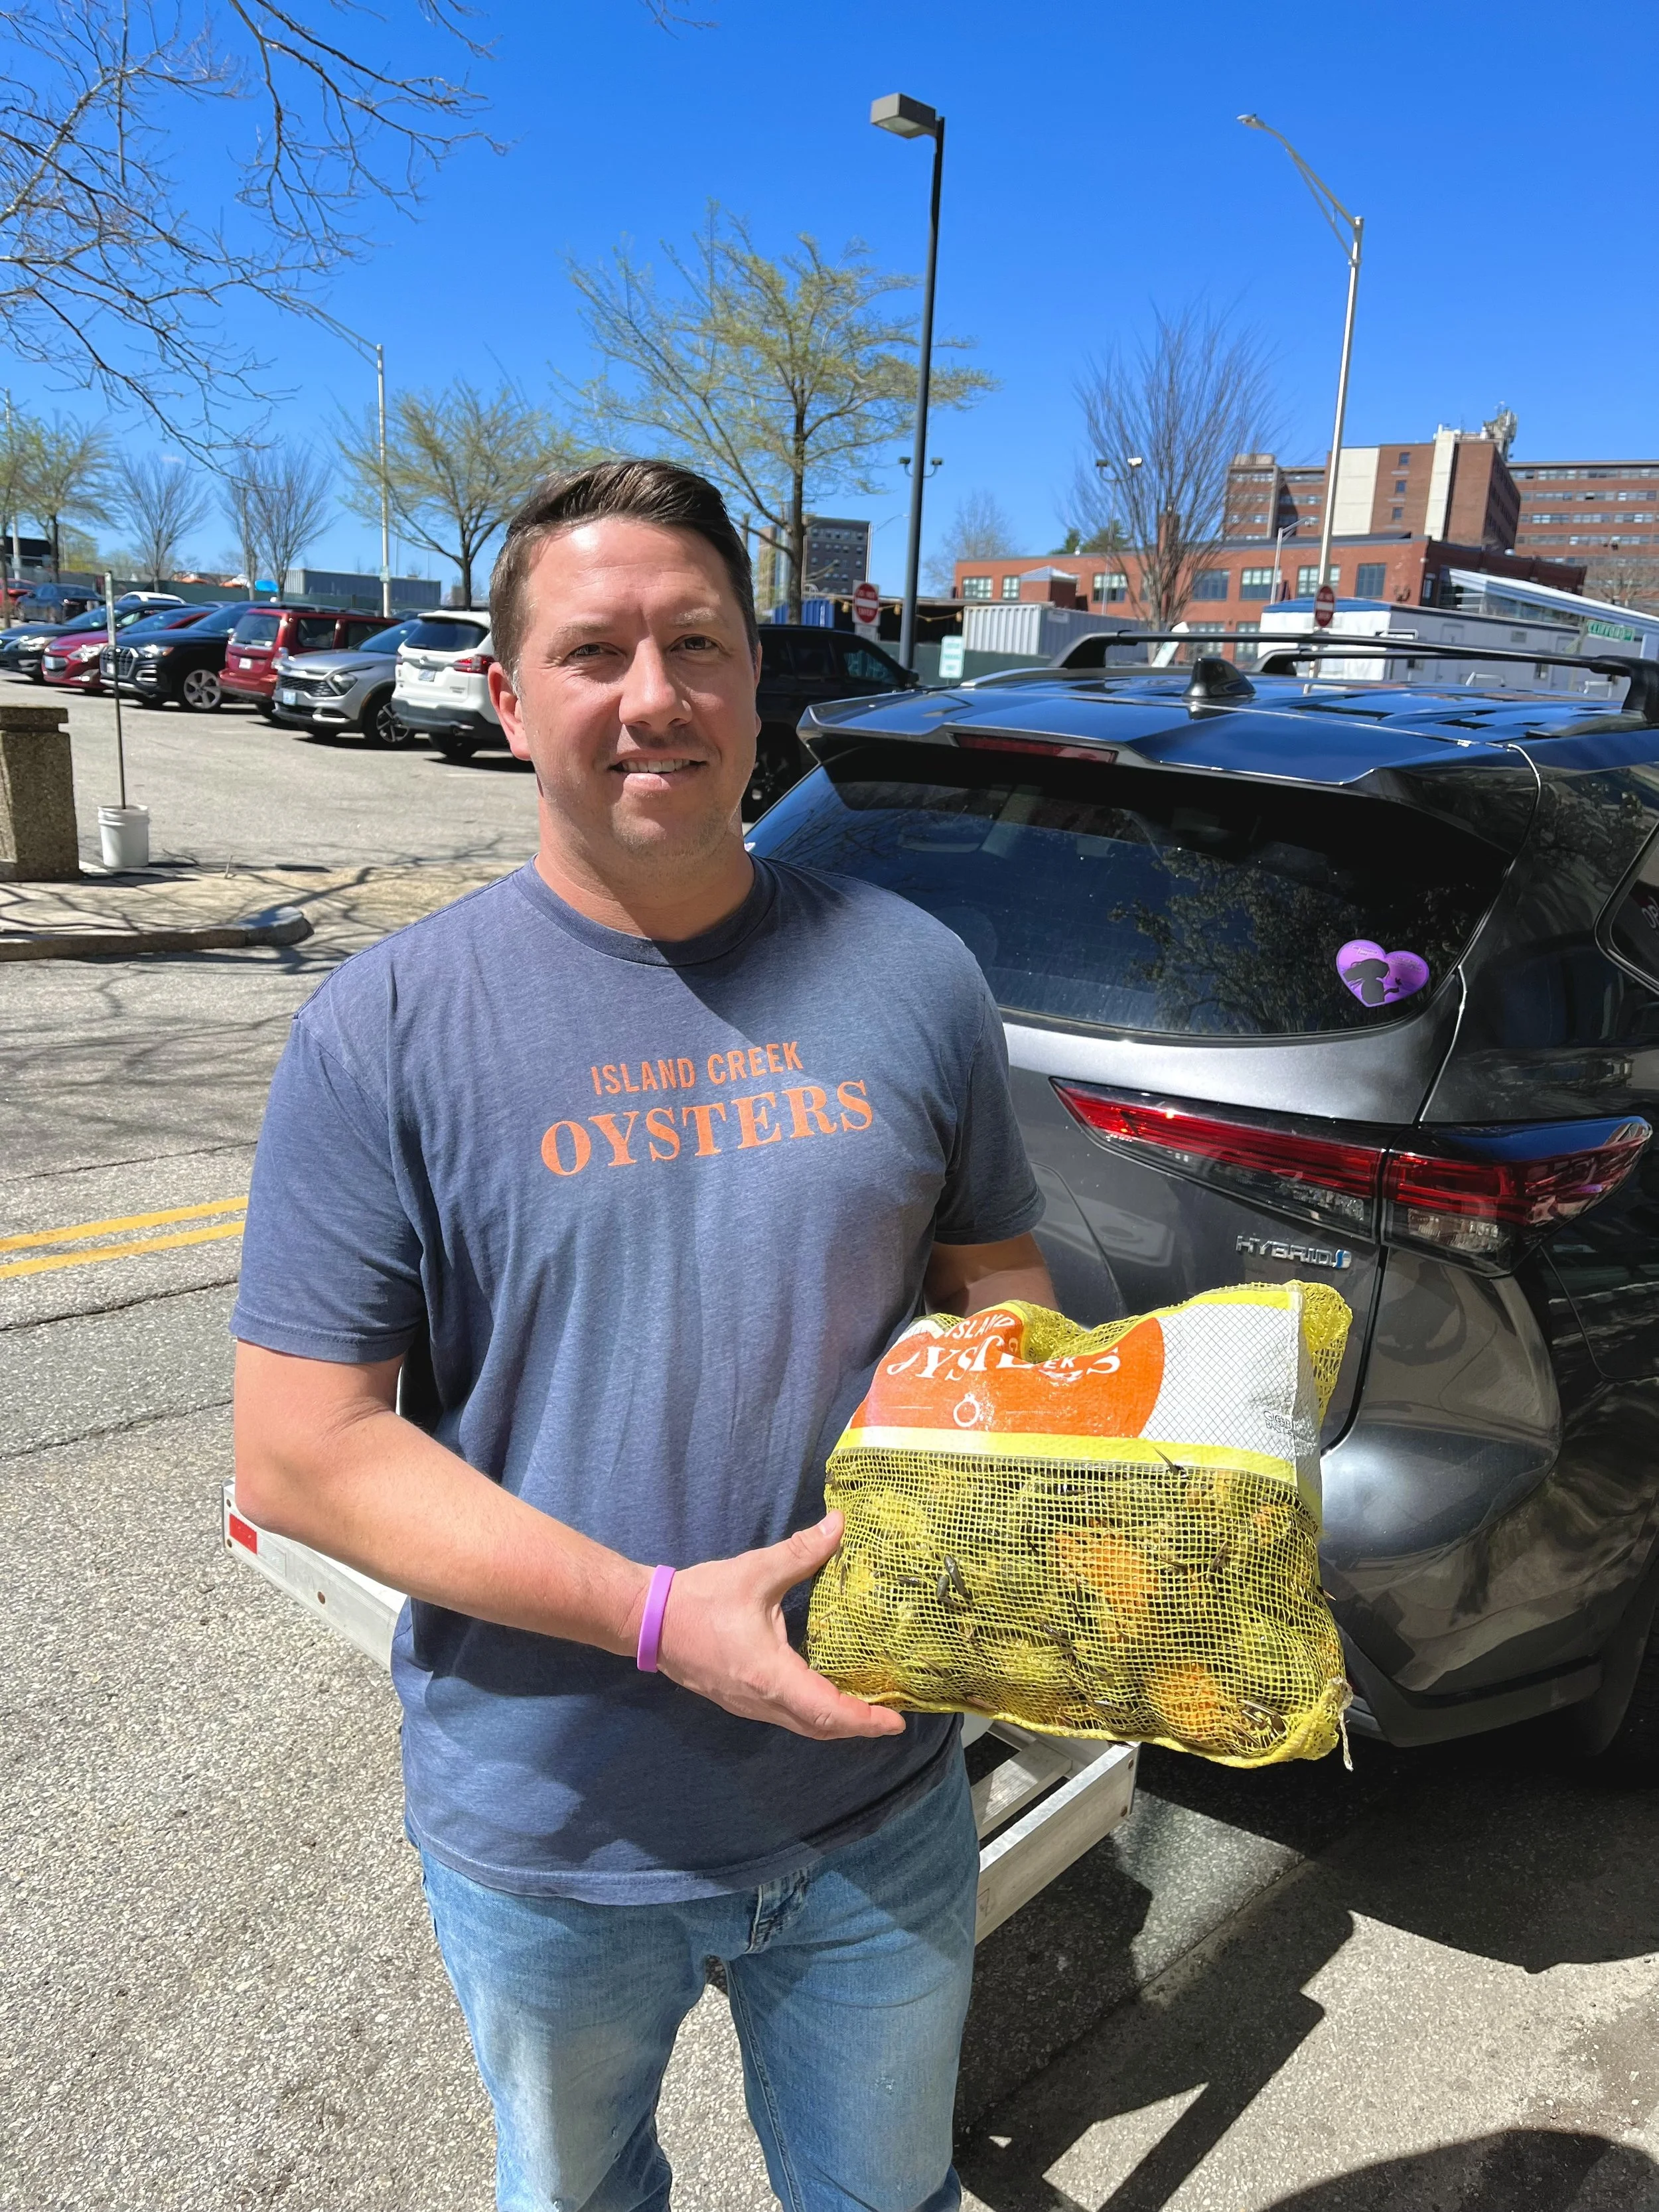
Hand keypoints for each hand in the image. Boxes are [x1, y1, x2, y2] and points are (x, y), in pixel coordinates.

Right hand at [656, 1512, 906, 1740]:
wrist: (649, 1620)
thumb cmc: (701, 1598)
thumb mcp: (755, 1571)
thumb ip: (801, 1552)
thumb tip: (839, 1525)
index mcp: (771, 1675)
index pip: (827, 1711)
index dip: (865, 1720)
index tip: (896, 1722)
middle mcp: (763, 1701)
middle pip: (819, 1728)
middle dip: (858, 1726)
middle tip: (891, 1716)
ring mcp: (749, 1705)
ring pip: (802, 1726)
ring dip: (835, 1722)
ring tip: (866, 1706)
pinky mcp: (740, 1700)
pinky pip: (786, 1716)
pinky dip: (813, 1714)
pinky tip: (825, 1693)